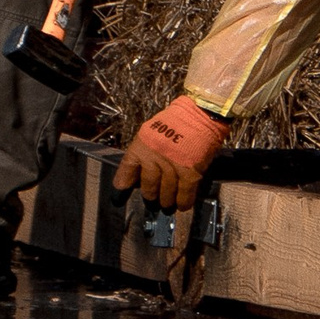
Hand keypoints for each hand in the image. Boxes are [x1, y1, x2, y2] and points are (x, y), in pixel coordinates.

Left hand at [113, 97, 230, 210]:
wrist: (200, 113)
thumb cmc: (177, 121)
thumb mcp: (152, 132)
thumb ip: (145, 151)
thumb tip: (141, 173)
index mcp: (142, 145)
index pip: (127, 169)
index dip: (122, 185)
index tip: (119, 196)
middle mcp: (154, 157)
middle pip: (148, 187)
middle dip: (150, 196)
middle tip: (153, 199)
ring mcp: (173, 166)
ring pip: (166, 194)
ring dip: (167, 201)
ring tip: (167, 203)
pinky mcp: (190, 172)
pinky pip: (184, 194)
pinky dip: (183, 202)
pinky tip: (182, 205)